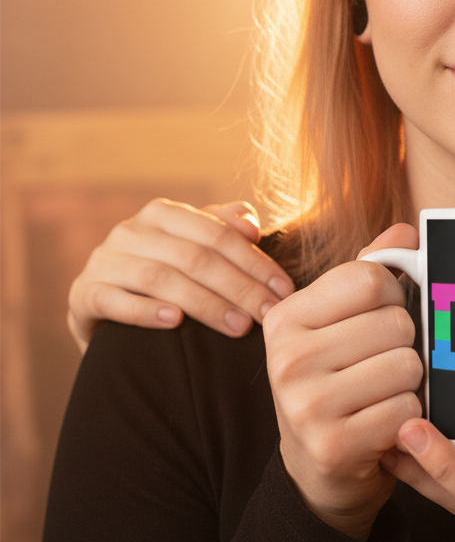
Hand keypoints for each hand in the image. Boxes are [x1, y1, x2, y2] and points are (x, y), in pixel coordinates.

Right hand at [67, 199, 294, 352]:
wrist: (109, 315)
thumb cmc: (168, 278)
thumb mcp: (197, 249)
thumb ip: (224, 230)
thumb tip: (250, 222)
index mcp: (163, 214)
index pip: (218, 235)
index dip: (255, 262)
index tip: (285, 291)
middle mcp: (130, 231)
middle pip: (195, 257)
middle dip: (239, 288)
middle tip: (269, 316)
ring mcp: (103, 261)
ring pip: (161, 277)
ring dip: (205, 303)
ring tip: (238, 327)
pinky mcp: (83, 294)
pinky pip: (113, 299)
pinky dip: (144, 310)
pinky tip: (174, 322)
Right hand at [263, 224, 423, 540]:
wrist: (318, 467)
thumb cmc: (338, 379)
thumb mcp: (343, 320)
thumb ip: (372, 270)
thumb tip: (407, 231)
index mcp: (285, 317)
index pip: (371, 277)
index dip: (393, 296)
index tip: (377, 319)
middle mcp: (286, 358)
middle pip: (396, 323)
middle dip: (405, 345)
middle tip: (380, 366)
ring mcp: (305, 405)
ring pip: (407, 366)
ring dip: (409, 384)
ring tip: (381, 395)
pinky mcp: (333, 446)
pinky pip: (407, 411)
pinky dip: (408, 419)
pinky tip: (383, 426)